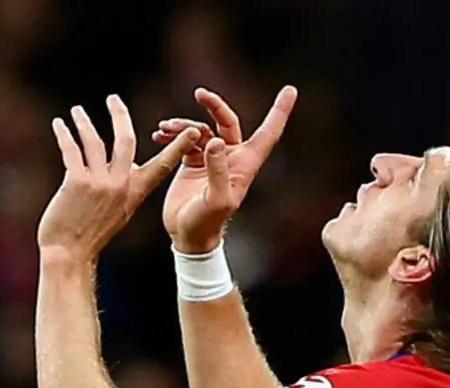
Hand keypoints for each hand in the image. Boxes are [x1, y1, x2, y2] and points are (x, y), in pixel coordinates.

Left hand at [38, 95, 199, 264]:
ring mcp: (99, 183)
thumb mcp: (118, 211)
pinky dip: (64, 134)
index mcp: (134, 193)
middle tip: (113, 98)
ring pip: (94, 141)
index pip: (161, 164)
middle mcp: (120, 185)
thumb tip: (130, 164)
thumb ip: (126, 186)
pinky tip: (58, 125)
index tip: (193, 130)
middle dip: (119, 115)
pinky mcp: (76, 182)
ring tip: (76, 111)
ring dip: (84, 122)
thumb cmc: (91, 234)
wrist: (70, 254)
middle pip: (125, 140)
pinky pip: (71, 150)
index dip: (177, 146)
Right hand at [154, 86, 296, 252]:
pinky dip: (173, 134)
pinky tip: (159, 135)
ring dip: (183, 125)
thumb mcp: (216, 200)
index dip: (279, 111)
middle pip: (227, 122)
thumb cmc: (207, 223)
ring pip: (201, 129)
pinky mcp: (193, 162)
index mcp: (244, 164)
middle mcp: (231, 158)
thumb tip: (215, 141)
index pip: (267, 133)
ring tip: (164, 128)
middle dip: (215, 106)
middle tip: (199, 93)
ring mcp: (211, 158)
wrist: (187, 235)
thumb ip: (217, 171)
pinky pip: (185, 139)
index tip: (289, 90)